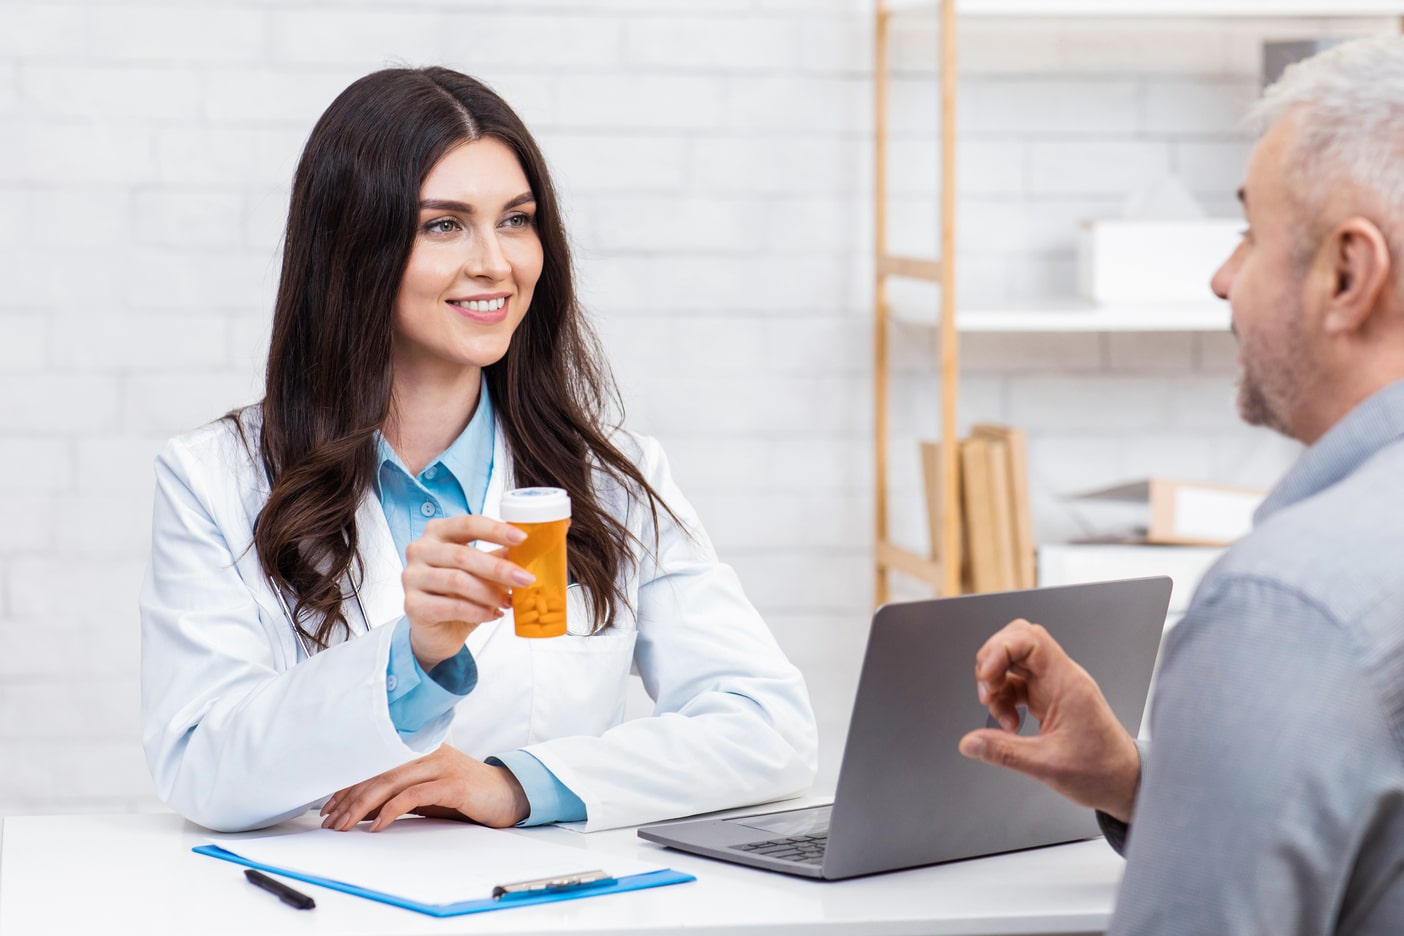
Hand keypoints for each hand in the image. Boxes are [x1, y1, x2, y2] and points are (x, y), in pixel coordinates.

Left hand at [319, 745, 530, 831]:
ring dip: (361, 806)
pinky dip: (390, 811)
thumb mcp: (426, 792)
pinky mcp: (453, 784)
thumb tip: (360, 810)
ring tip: (345, 825)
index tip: (329, 807)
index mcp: (418, 747)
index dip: (347, 785)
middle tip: (331, 821)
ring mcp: (441, 765)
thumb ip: (397, 794)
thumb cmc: (464, 794)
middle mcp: (428, 751)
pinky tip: (377, 826)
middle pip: (377, 772)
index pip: (374, 763)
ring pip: (390, 782)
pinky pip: (413, 795)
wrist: (507, 795)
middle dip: (349, 799)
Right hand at [402, 515, 533, 669]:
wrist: (438, 631)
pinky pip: (450, 606)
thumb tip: (534, 546)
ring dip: (489, 593)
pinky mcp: (412, 605)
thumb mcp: (483, 572)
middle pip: (463, 554)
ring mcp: (412, 577)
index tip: (522, 538)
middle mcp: (420, 549)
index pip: (468, 523)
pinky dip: (477, 611)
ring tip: (507, 602)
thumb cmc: (459, 594)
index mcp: (438, 532)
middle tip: (526, 579)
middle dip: (499, 568)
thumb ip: (500, 556)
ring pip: (457, 580)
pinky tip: (492, 614)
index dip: (496, 530)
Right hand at [957, 618, 1140, 822]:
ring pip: (1015, 663)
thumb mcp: (1047, 765)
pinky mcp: (1050, 697)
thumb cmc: (1102, 771)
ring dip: (997, 686)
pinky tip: (1009, 724)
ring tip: (1001, 719)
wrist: (1125, 782)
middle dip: (993, 662)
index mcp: (1066, 683)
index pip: (1029, 639)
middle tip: (987, 693)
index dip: (1000, 649)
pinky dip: (1005, 699)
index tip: (985, 676)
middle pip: (1018, 642)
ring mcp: (1055, 686)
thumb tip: (970, 743)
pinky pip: (1018, 683)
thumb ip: (1004, 752)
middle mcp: (1061, 678)